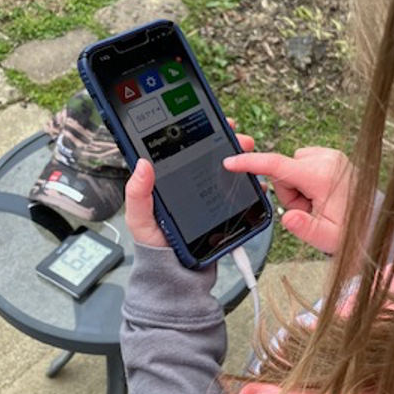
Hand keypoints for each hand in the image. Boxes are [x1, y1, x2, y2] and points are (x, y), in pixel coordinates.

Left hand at [125, 125, 256, 247]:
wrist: (176, 272)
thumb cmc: (154, 244)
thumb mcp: (139, 218)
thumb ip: (138, 193)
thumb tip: (142, 164)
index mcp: (165, 179)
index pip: (182, 148)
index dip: (196, 131)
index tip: (213, 120)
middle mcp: (187, 183)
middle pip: (208, 154)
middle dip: (226, 140)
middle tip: (238, 137)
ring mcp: (205, 194)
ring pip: (226, 169)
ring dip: (241, 157)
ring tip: (250, 151)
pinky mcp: (220, 208)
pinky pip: (237, 191)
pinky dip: (248, 182)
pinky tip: (255, 177)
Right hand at [221, 146, 352, 253]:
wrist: (374, 221)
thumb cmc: (351, 230)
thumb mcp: (326, 237)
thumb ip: (304, 228)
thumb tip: (288, 218)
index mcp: (322, 177)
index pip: (277, 166)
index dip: (250, 163)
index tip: (231, 162)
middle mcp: (327, 160)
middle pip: (283, 170)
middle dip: (287, 191)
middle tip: (307, 209)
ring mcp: (332, 155)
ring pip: (292, 167)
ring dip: (296, 186)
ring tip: (317, 203)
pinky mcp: (332, 156)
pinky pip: (303, 164)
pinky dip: (305, 178)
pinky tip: (321, 193)